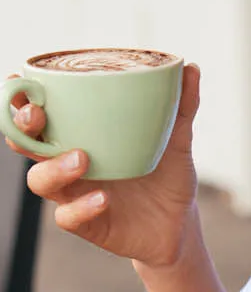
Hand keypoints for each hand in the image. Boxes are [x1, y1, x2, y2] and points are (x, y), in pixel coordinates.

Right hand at [4, 64, 201, 266]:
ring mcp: (75, 194)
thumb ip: (181, 105)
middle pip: (27, 145)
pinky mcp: (87, 224)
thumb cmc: (168, 174)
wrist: (181, 222)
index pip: (40, 116)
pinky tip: (103, 199)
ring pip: (40, 181)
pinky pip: (68, 217)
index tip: (19, 81)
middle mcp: (69, 164)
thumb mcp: (177, 137)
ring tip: (83, 158)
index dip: (21, 100)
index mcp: (82, 137)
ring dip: (54, 168)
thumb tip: (190, 67)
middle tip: (39, 118)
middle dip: (23, 129)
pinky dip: (81, 207)